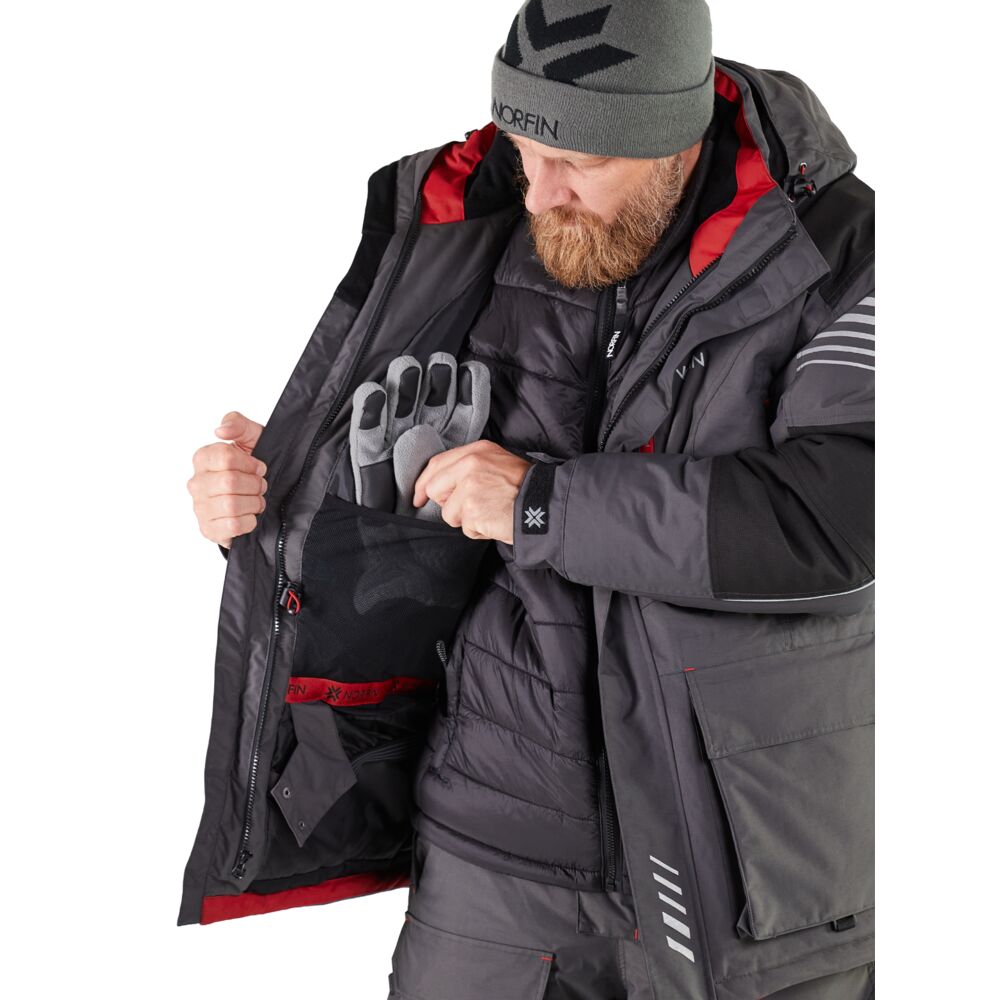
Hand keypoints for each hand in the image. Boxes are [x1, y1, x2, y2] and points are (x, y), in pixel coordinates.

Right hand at [189, 411, 267, 547]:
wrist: (259, 496)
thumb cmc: (254, 466)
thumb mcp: (252, 437)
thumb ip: (238, 424)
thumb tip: (221, 430)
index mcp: (203, 458)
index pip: (225, 457)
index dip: (250, 463)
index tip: (259, 467)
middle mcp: (197, 483)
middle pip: (230, 482)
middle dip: (254, 484)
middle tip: (260, 486)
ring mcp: (200, 508)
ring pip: (232, 505)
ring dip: (254, 503)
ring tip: (256, 500)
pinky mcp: (209, 529)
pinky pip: (233, 526)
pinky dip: (249, 521)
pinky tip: (249, 515)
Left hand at [412, 440, 530, 542]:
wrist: (546, 504)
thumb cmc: (525, 488)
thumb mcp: (498, 462)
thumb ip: (469, 467)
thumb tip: (441, 484)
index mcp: (476, 451)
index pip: (436, 465)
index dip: (423, 483)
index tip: (418, 497)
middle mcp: (470, 465)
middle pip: (434, 490)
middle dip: (448, 504)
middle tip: (470, 508)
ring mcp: (470, 487)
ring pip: (448, 513)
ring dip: (466, 520)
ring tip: (490, 512)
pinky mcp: (472, 510)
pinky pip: (465, 527)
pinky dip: (479, 530)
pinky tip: (495, 521)